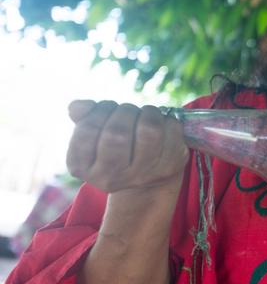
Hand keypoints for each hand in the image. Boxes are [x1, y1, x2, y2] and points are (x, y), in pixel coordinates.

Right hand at [66, 100, 188, 193]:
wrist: (147, 175)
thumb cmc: (117, 146)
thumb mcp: (95, 134)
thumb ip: (84, 117)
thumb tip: (77, 106)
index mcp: (82, 167)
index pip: (87, 131)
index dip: (100, 111)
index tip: (108, 108)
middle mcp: (109, 177)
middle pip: (117, 133)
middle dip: (124, 111)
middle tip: (128, 110)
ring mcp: (140, 176)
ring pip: (149, 131)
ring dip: (147, 112)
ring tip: (146, 113)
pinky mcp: (167, 168)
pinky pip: (171, 132)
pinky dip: (168, 120)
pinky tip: (163, 124)